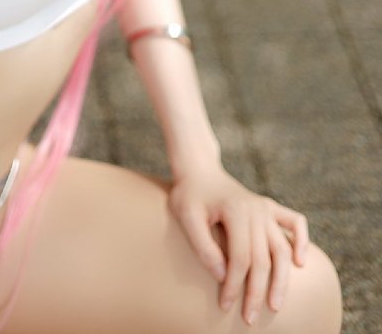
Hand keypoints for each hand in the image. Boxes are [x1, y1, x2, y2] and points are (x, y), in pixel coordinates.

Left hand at [168, 165, 308, 325]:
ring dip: (282, 279)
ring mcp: (265, 208)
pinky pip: (295, 222)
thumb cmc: (189, 195)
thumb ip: (202, 245)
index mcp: (236, 211)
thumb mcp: (185, 216)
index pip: (241, 258)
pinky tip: (300, 263)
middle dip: (257, 292)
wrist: (198, 170)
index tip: (225, 305)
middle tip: (249, 318)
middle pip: (263, 259)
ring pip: (283, 248)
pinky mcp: (270, 207)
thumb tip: (222, 276)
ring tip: (275, 304)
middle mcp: (256, 209)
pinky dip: (302, 240)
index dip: (234, 285)